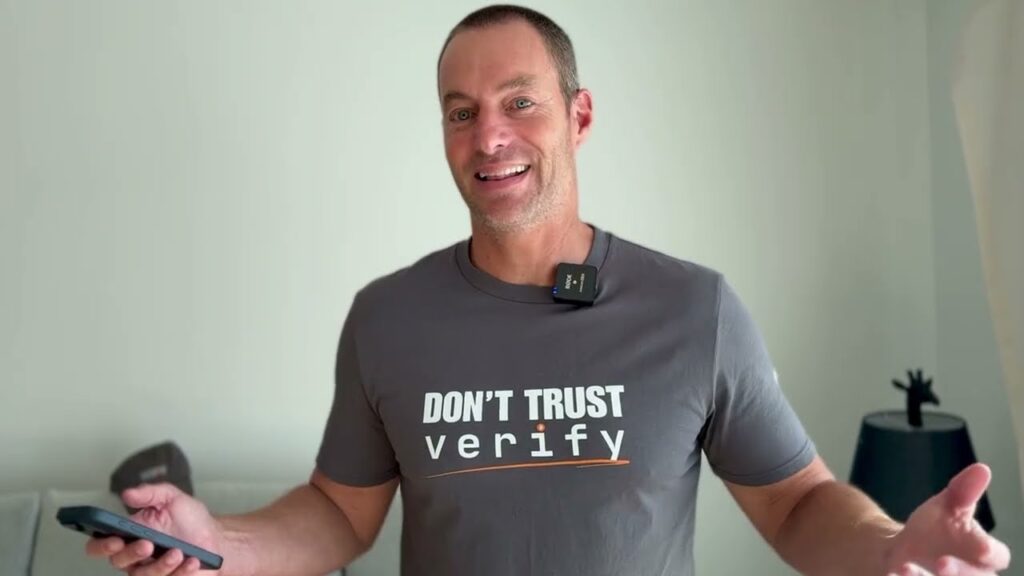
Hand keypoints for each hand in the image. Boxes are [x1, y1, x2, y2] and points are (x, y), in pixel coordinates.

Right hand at [85, 483, 222, 574]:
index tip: (114, 539)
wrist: (215, 537)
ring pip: (144, 575)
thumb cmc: (190, 520)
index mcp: (129, 534)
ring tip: (177, 552)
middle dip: (131, 553)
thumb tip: (127, 493)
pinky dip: (181, 571)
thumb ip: (150, 493)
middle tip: (147, 544)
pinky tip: (191, 561)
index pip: (100, 544)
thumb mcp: (172, 499)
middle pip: (118, 561)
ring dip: (160, 565)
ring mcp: (151, 570)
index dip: (100, 545)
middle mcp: (135, 556)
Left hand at [886, 464, 1010, 574]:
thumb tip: (982, 469)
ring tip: (905, 568)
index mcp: (981, 555)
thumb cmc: (933, 530)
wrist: (899, 551)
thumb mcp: (945, 506)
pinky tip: (892, 573)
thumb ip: (963, 491)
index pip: (996, 557)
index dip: (990, 553)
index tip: (982, 548)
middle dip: (958, 573)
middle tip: (941, 563)